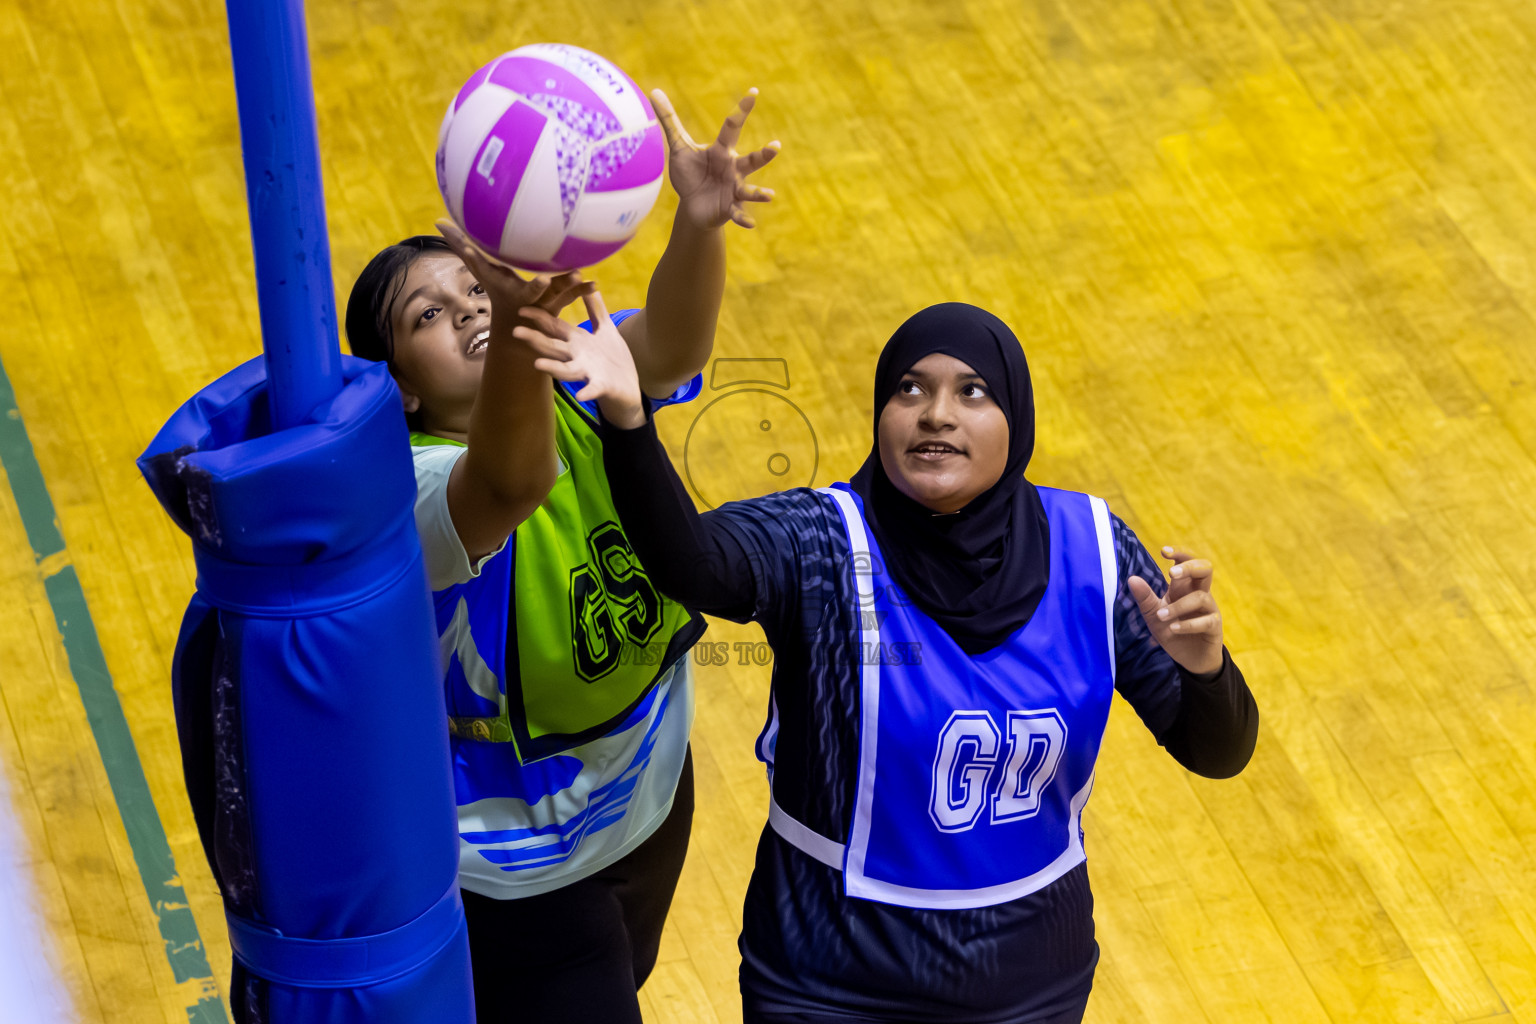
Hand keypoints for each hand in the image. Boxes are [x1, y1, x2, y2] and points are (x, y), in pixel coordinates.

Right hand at [435, 219, 594, 317]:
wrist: (516, 323)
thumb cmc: (497, 287)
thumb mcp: (480, 270)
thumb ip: (461, 246)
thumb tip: (437, 222)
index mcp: (515, 291)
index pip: (522, 286)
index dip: (531, 284)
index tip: (540, 277)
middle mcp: (533, 299)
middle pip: (545, 293)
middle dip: (554, 288)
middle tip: (565, 276)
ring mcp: (548, 302)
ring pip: (563, 295)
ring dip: (575, 289)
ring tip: (587, 279)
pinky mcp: (562, 301)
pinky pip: (575, 295)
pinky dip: (585, 290)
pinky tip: (596, 284)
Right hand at [513, 291, 645, 428]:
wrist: (628, 388)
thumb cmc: (613, 358)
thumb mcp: (605, 328)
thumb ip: (596, 308)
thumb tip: (589, 283)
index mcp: (577, 340)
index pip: (555, 326)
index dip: (539, 317)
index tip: (521, 308)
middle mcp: (577, 356)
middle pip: (553, 347)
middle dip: (535, 339)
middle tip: (515, 331)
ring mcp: (588, 371)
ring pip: (567, 369)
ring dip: (553, 367)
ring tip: (537, 364)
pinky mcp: (602, 385)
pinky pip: (593, 388)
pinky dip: (588, 391)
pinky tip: (581, 396)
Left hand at [653, 88, 778, 229]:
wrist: (693, 205)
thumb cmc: (691, 173)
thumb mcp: (679, 146)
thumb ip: (669, 119)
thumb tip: (654, 90)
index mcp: (722, 150)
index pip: (732, 126)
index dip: (742, 110)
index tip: (754, 92)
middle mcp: (733, 168)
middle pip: (751, 160)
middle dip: (764, 155)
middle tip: (776, 146)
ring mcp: (734, 189)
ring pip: (749, 189)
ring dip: (759, 193)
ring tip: (769, 195)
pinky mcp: (729, 208)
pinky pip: (738, 213)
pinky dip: (743, 218)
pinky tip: (749, 224)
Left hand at [1127, 547, 1223, 677]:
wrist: (1189, 659)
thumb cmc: (1172, 631)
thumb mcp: (1153, 615)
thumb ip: (1145, 598)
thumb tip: (1132, 578)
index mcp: (1184, 588)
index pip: (1187, 562)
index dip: (1180, 554)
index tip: (1163, 551)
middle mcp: (1199, 594)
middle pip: (1205, 569)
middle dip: (1189, 566)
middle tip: (1171, 572)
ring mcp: (1209, 610)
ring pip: (1201, 597)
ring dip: (1178, 606)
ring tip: (1160, 616)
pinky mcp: (1214, 627)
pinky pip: (1207, 621)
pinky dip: (1188, 624)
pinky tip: (1174, 629)